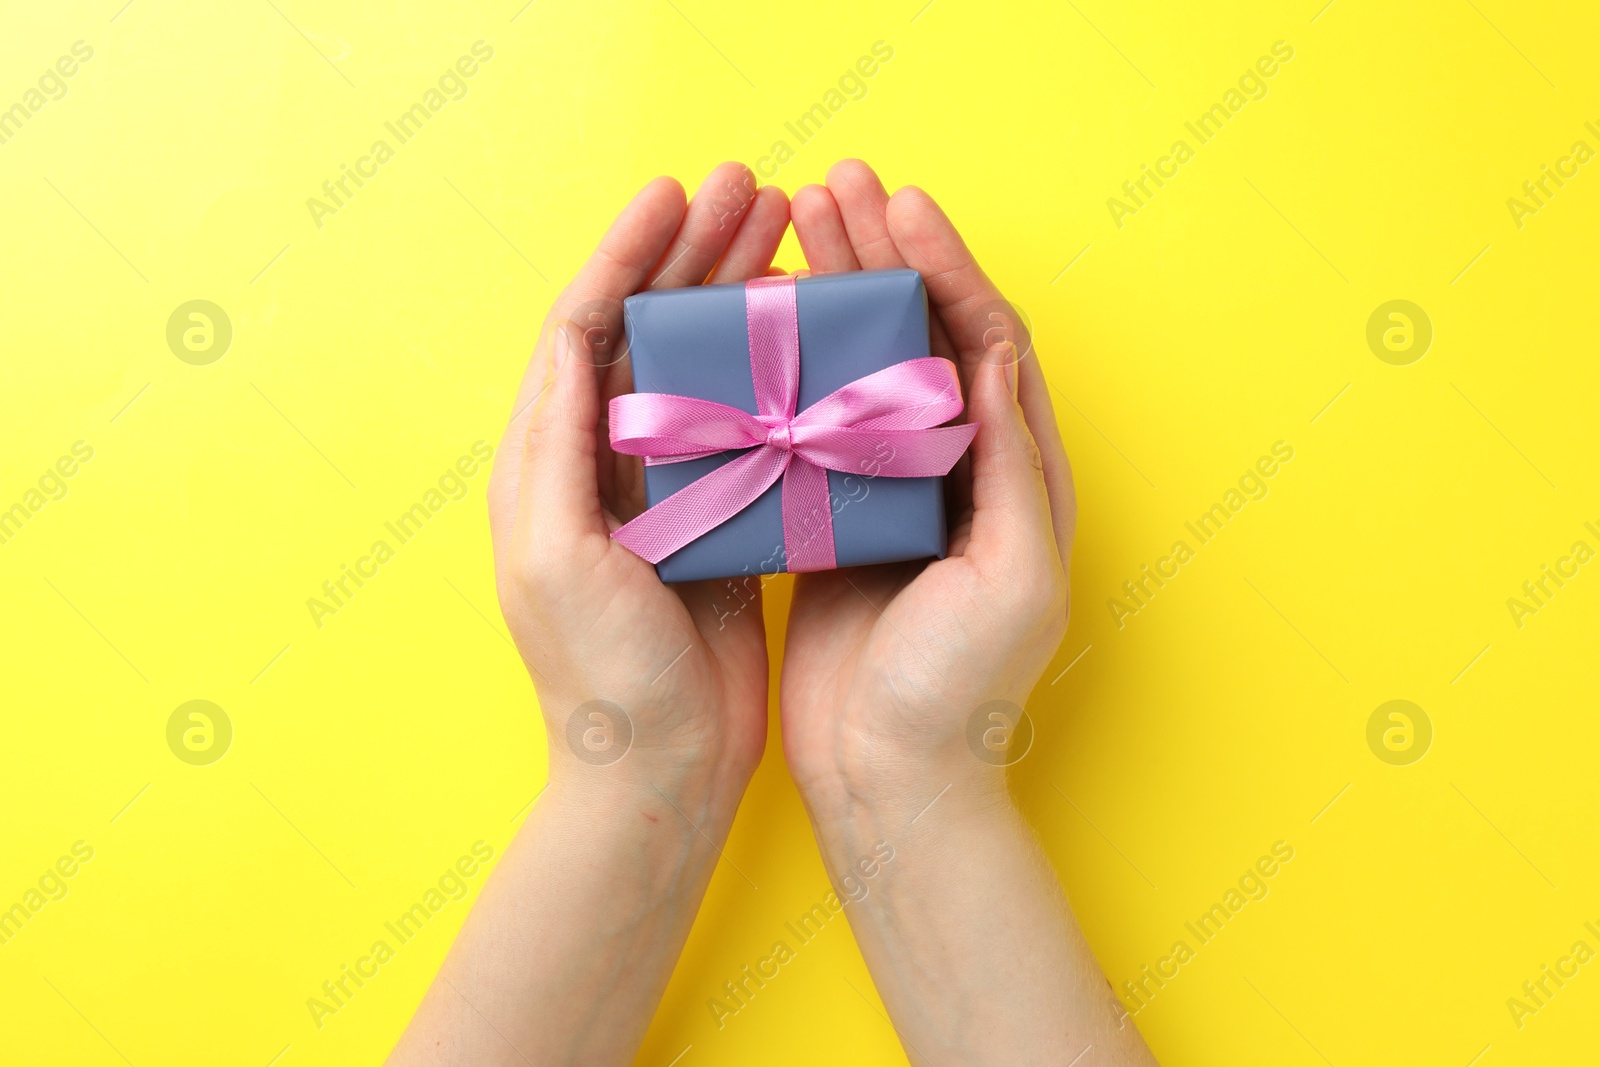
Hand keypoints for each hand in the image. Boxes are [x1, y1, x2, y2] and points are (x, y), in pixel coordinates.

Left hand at [488, 161, 789, 797]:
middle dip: (692, 255)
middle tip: (753, 193)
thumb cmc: (600, 678)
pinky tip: (807, 341)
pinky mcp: (713, 524)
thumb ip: (557, 448)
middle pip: (645, 331)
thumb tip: (573, 340)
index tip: (676, 196)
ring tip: (788, 241)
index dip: (627, 254)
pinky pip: (740, 423)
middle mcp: (598, 466)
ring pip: (698, 368)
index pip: (583, 327)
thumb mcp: (553, 558)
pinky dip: (769, 372)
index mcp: (547, 463)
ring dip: (735, 299)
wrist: (660, 772)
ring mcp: (660, 493)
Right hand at [779, 160, 1077, 810]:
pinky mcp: (833, 518)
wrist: (888, 777)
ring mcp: (891, 491)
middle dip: (886, 255)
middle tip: (837, 184)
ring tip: (794, 226)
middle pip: (924, 335)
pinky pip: (814, 419)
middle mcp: (958, 471)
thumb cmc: (959, 691)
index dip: (946, 267)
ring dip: (836, 293)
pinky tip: (759, 322)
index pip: (985, 340)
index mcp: (1016, 476)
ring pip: (866, 366)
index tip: (900, 208)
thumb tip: (991, 353)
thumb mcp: (1012, 577)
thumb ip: (1009, 465)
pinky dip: (793, 362)